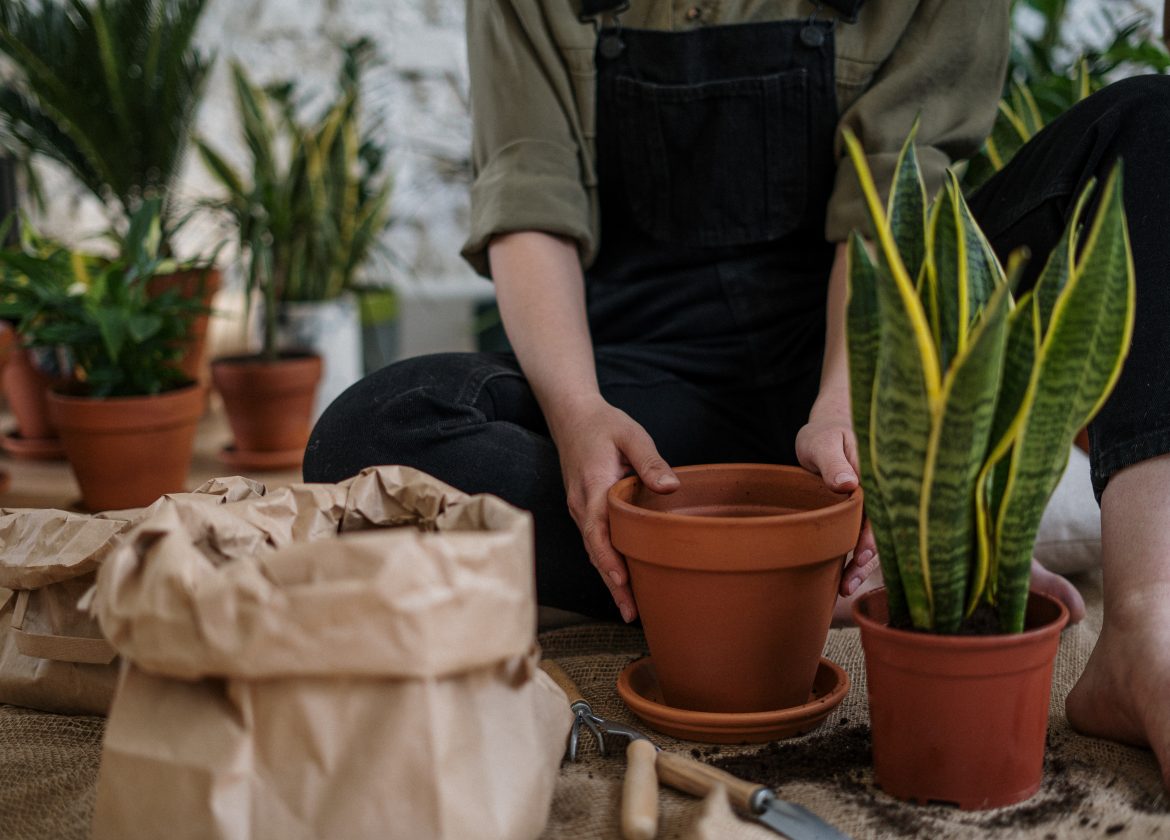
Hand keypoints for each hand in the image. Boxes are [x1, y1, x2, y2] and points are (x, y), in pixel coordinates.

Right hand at [550, 395, 678, 622]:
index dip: (609, 560)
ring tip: (630, 608)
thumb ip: (650, 461)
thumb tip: (671, 487)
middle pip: (594, 552)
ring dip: (609, 579)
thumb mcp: (631, 435)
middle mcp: (581, 505)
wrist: (571, 416)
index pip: (597, 532)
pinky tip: (622, 580)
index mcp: (592, 487)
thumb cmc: (604, 425)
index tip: (622, 582)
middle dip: (612, 584)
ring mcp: (580, 510)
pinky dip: (606, 563)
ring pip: (594, 551)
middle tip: (633, 613)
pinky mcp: (584, 510)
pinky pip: (595, 542)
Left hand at [795, 400, 878, 596]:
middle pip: (880, 530)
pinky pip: (862, 536)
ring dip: (862, 563)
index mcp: (876, 476)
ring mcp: (871, 506)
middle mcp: (879, 494)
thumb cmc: (824, 434)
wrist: (826, 431)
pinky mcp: (860, 514)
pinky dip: (855, 556)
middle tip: (850, 582)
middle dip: (867, 558)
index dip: (872, 536)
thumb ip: (834, 462)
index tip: (861, 556)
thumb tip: (848, 484)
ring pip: (872, 538)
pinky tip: (845, 577)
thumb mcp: (823, 443)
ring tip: (846, 587)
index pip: (880, 511)